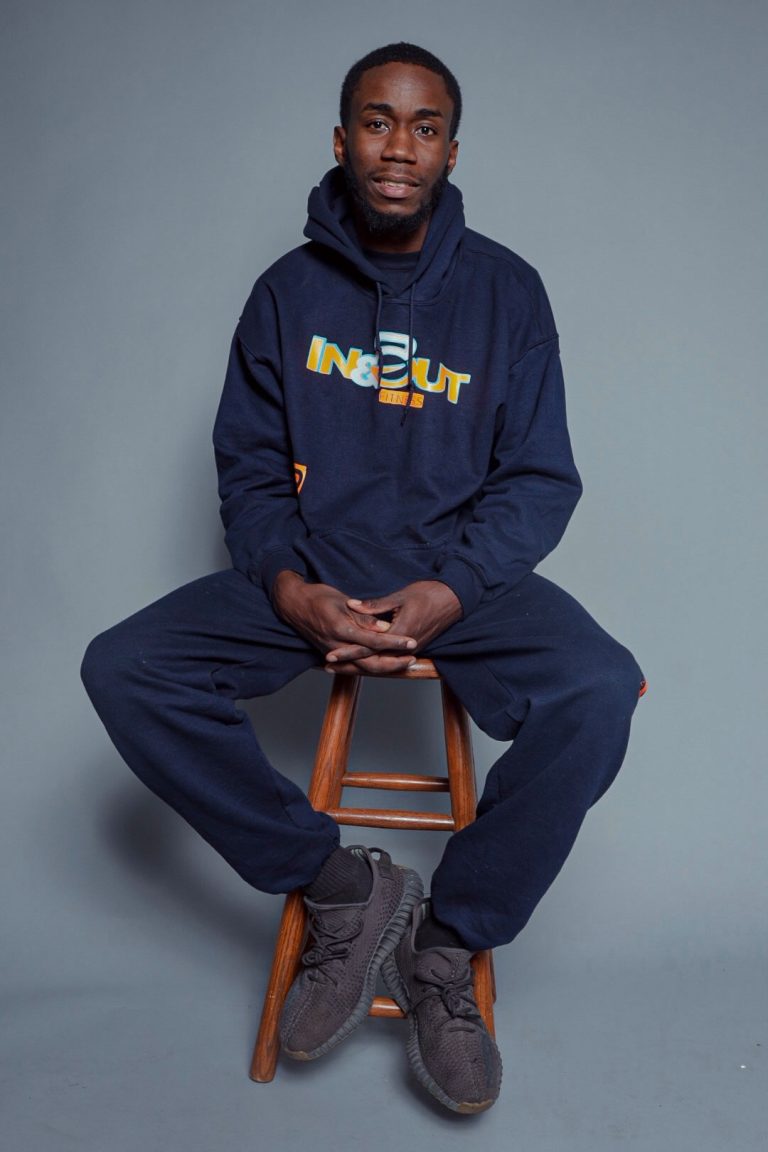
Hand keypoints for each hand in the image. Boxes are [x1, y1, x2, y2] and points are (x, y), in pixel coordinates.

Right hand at [272, 571, 417, 670]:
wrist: (293, 604)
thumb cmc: (318, 597)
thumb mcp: (342, 601)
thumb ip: (363, 618)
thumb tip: (384, 629)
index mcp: (341, 629)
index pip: (374, 641)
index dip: (394, 643)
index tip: (412, 642)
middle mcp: (337, 646)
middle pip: (370, 663)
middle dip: (394, 663)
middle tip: (412, 660)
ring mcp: (333, 652)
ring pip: (363, 668)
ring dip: (384, 668)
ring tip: (403, 664)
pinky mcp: (331, 654)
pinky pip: (354, 666)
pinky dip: (369, 668)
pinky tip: (383, 667)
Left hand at [324, 580, 461, 673]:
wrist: (454, 600)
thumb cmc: (429, 594)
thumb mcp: (400, 597)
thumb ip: (375, 605)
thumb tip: (352, 605)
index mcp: (400, 634)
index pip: (368, 648)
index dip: (348, 652)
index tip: (330, 655)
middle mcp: (405, 648)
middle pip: (372, 661)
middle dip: (349, 663)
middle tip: (328, 664)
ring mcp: (410, 650)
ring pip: (380, 662)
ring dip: (359, 664)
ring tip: (339, 665)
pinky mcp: (412, 648)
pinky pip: (389, 658)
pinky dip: (373, 659)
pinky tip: (360, 658)